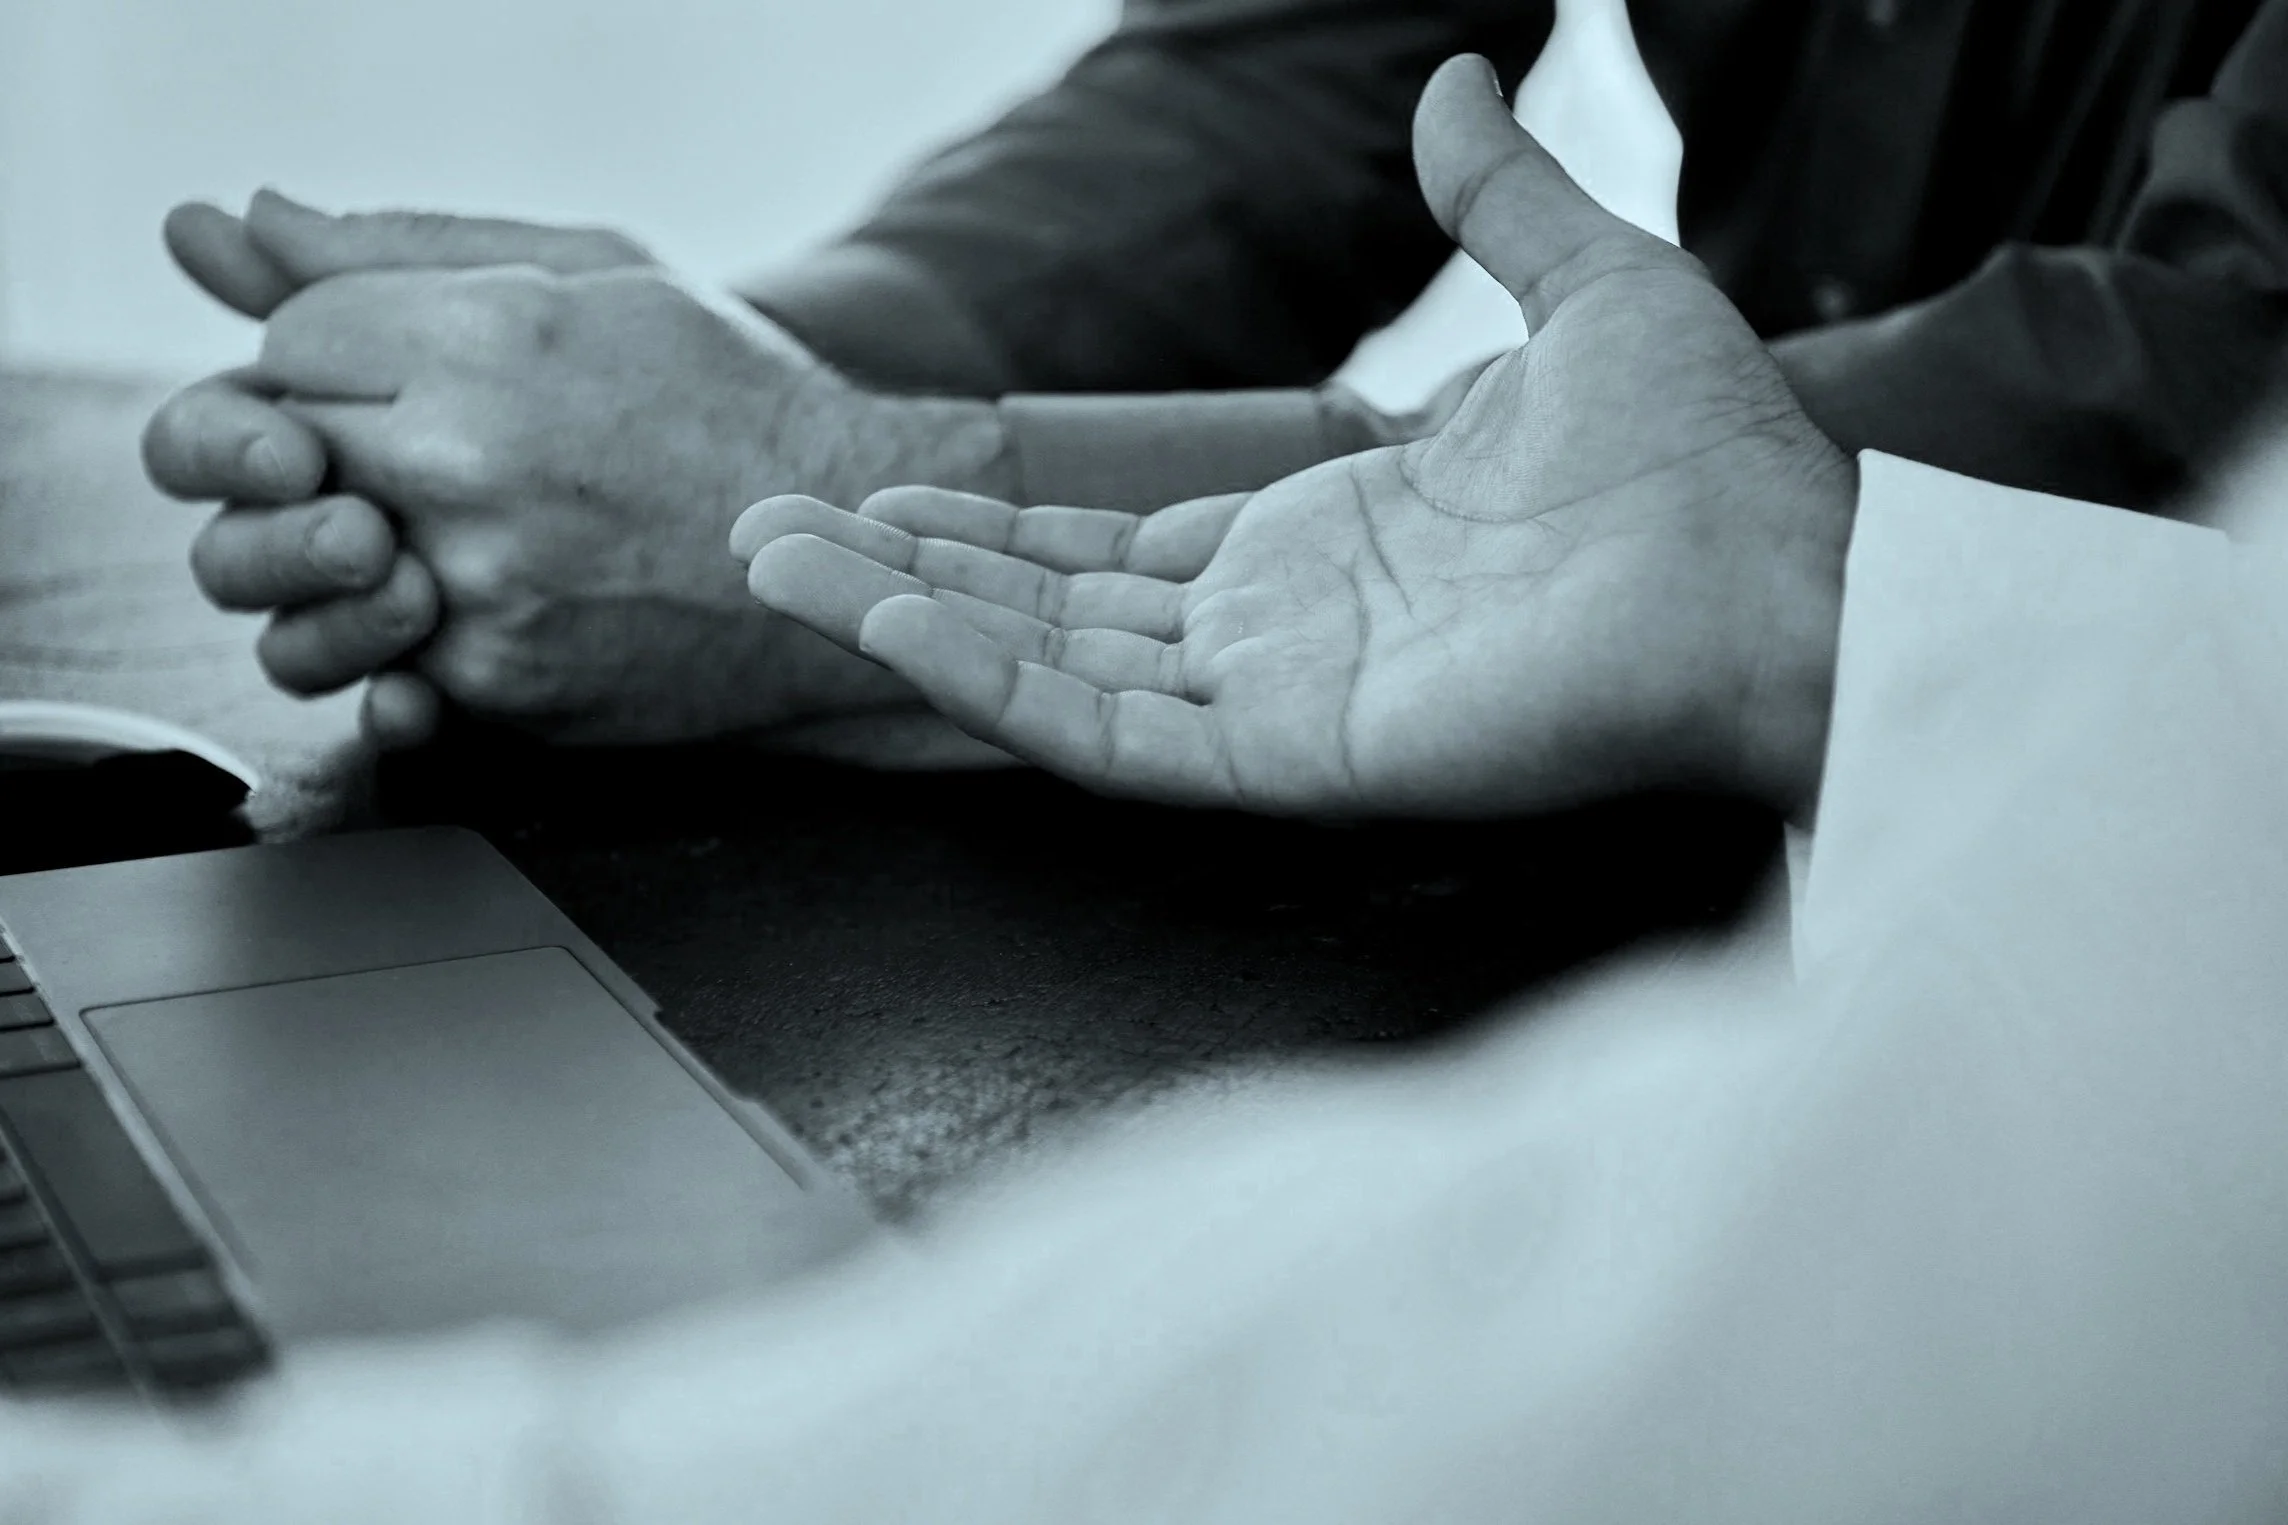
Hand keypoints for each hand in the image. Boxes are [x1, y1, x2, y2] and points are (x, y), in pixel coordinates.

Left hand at [142, 194, 1013, 745]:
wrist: (853, 551)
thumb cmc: (734, 402)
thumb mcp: (593, 275)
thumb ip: (399, 249)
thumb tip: (223, 232)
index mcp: (488, 337)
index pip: (288, 339)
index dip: (331, 359)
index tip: (399, 376)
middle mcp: (469, 463)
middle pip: (259, 457)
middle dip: (311, 456)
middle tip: (395, 460)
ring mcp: (481, 589)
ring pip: (280, 587)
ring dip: (322, 564)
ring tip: (415, 542)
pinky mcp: (502, 688)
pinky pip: (372, 669)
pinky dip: (404, 643)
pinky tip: (477, 605)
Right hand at [734, 55, 1855, 819]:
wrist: (1790, 568)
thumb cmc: (1708, 460)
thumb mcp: (1588, 290)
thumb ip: (1498, 202)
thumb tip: (1455, 84)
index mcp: (1327, 539)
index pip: (1115, 545)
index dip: (997, 515)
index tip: (884, 479)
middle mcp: (1282, 630)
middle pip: (1050, 609)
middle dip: (909, 568)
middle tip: (766, 532)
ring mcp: (1280, 700)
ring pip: (1051, 668)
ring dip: (907, 618)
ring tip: (769, 563)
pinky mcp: (1295, 757)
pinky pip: (1112, 730)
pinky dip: (994, 682)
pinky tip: (888, 622)